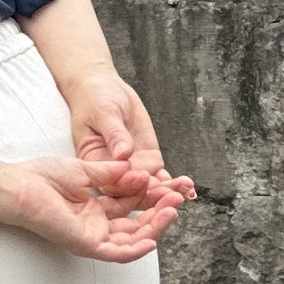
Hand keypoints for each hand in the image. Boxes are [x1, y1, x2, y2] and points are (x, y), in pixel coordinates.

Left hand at [0, 155, 180, 261]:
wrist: (17, 186)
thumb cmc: (41, 177)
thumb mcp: (84, 171)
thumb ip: (112, 174)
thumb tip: (138, 172)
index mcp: (95, 208)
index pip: (132, 204)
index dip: (153, 195)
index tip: (172, 183)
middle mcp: (97, 225)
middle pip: (137, 223)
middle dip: (160, 211)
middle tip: (178, 198)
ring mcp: (92, 236)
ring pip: (132, 238)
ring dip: (154, 226)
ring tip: (171, 210)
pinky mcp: (85, 244)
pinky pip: (115, 253)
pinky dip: (134, 249)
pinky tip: (151, 240)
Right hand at [62, 66, 196, 209]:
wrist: (105, 89)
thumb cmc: (94, 99)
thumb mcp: (103, 113)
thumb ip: (114, 133)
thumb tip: (124, 153)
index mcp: (94, 162)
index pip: (111, 180)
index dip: (127, 182)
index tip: (144, 176)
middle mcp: (113, 170)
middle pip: (133, 191)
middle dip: (153, 194)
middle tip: (171, 192)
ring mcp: (133, 167)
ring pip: (151, 187)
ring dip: (168, 191)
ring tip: (184, 187)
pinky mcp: (149, 161)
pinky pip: (162, 177)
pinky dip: (175, 184)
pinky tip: (189, 189)